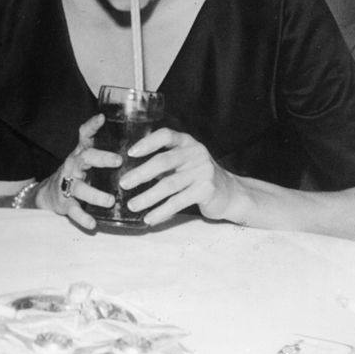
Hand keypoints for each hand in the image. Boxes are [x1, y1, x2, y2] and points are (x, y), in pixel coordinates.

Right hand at [35, 114, 120, 228]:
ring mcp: (68, 184)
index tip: (102, 117)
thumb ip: (107, 152)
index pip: (85, 134)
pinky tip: (93, 224)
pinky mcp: (65, 202)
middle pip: (85, 158)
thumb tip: (143, 145)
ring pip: (79, 187)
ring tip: (110, 200)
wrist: (51, 192)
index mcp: (82, 152)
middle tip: (118, 161)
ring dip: (95, 194)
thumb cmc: (80, 173)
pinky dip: (83, 217)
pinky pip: (74, 210)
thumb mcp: (89, 159)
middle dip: (101, 158)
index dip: (92, 125)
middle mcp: (74, 164)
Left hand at [121, 128, 238, 225]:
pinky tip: (149, 218)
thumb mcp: (183, 162)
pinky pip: (178, 202)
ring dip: (147, 197)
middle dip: (140, 174)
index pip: (165, 135)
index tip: (130, 153)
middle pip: (163, 161)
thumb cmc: (197, 176)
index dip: (147, 143)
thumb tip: (129, 172)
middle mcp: (195, 153)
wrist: (230, 193)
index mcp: (186, 142)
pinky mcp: (206, 189)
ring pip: (168, 185)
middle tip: (123, 184)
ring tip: (132, 206)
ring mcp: (203, 170)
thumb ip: (162, 162)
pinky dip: (161, 211)